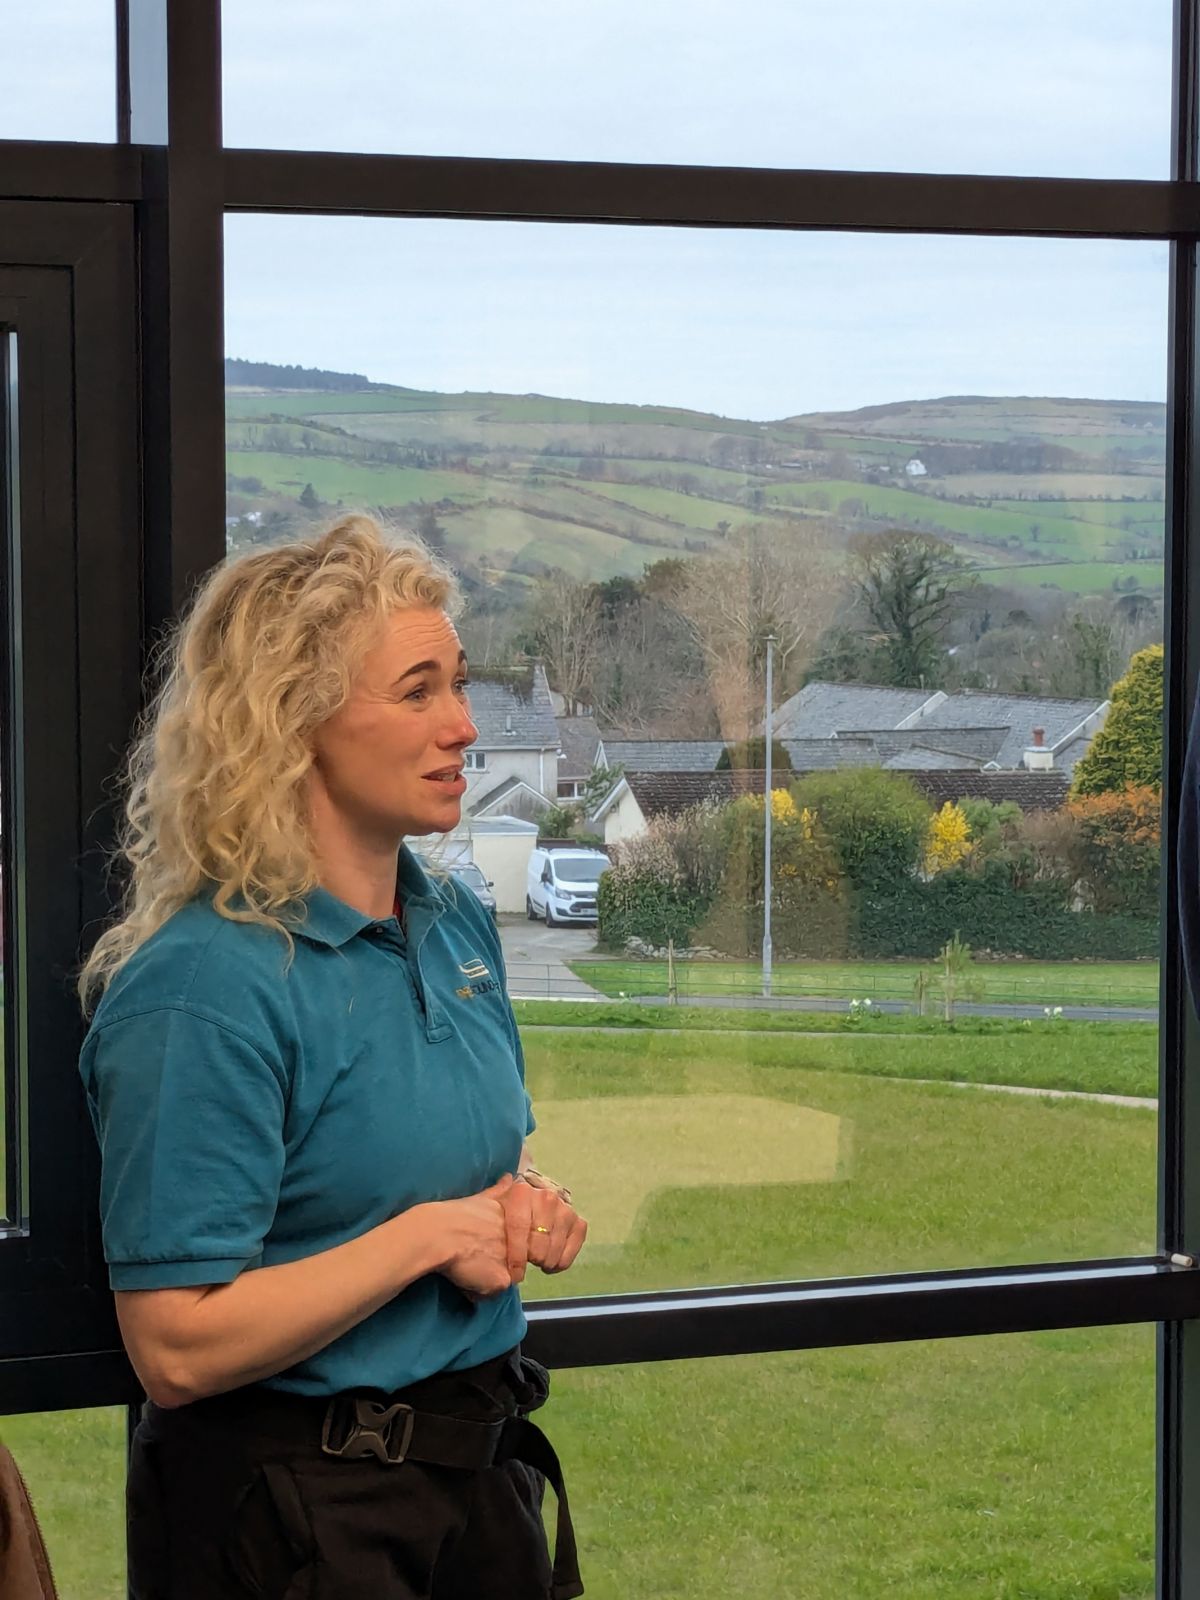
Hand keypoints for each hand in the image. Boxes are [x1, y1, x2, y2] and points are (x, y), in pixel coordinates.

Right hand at [429, 1174, 515, 1299]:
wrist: (439, 1233)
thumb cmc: (455, 1215)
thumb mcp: (483, 1197)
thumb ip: (500, 1190)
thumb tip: (510, 1176)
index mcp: (519, 1220)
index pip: (528, 1237)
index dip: (511, 1243)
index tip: (489, 1242)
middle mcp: (520, 1240)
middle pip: (522, 1257)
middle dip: (507, 1258)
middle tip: (481, 1253)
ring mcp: (513, 1260)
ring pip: (509, 1275)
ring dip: (493, 1273)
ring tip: (472, 1264)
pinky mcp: (502, 1279)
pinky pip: (494, 1291)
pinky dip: (481, 1289)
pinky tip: (467, 1278)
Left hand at [501, 1175, 587, 1282]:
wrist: (528, 1212)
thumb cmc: (504, 1213)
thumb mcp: (492, 1204)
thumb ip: (493, 1196)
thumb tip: (505, 1179)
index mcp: (522, 1192)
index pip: (519, 1227)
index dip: (516, 1256)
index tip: (514, 1274)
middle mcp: (546, 1197)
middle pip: (539, 1242)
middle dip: (531, 1259)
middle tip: (526, 1263)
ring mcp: (564, 1209)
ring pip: (555, 1247)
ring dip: (546, 1261)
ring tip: (537, 1262)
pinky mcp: (578, 1222)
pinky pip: (574, 1247)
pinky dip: (564, 1260)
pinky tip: (552, 1263)